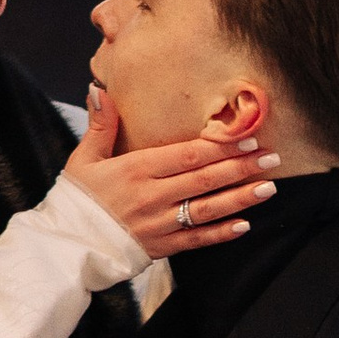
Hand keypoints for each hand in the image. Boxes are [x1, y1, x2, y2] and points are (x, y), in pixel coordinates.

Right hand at [65, 92, 271, 257]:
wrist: (67, 246)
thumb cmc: (77, 200)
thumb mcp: (84, 158)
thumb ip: (100, 125)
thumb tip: (98, 89)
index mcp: (136, 170)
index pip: (187, 155)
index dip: (220, 146)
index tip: (246, 137)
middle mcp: (152, 196)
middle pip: (205, 179)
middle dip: (241, 167)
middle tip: (271, 158)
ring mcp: (160, 224)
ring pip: (207, 209)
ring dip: (240, 198)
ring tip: (268, 188)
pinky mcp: (162, 247)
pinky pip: (196, 240)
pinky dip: (221, 233)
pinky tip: (244, 225)